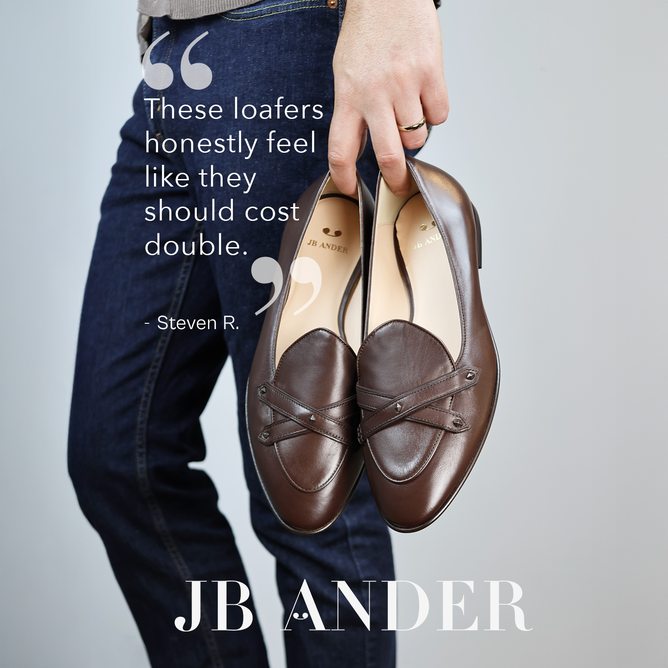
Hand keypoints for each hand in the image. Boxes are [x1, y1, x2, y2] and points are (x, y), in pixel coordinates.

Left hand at [328, 0, 448, 195]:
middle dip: (396, 179)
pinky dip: (435, 113)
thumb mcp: (345, 75)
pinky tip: (425, 95)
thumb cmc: (367, 34)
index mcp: (347, 96)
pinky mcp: (431, 73)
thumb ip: (352, 112)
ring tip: (409, 112)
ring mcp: (404, 84)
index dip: (345, 178)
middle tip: (399, 184)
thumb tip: (363, 148)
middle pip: (388, 156)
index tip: (353, 190)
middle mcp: (374, 94)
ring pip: (417, 138)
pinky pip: (440, 116)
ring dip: (416, 135)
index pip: (340, 151)